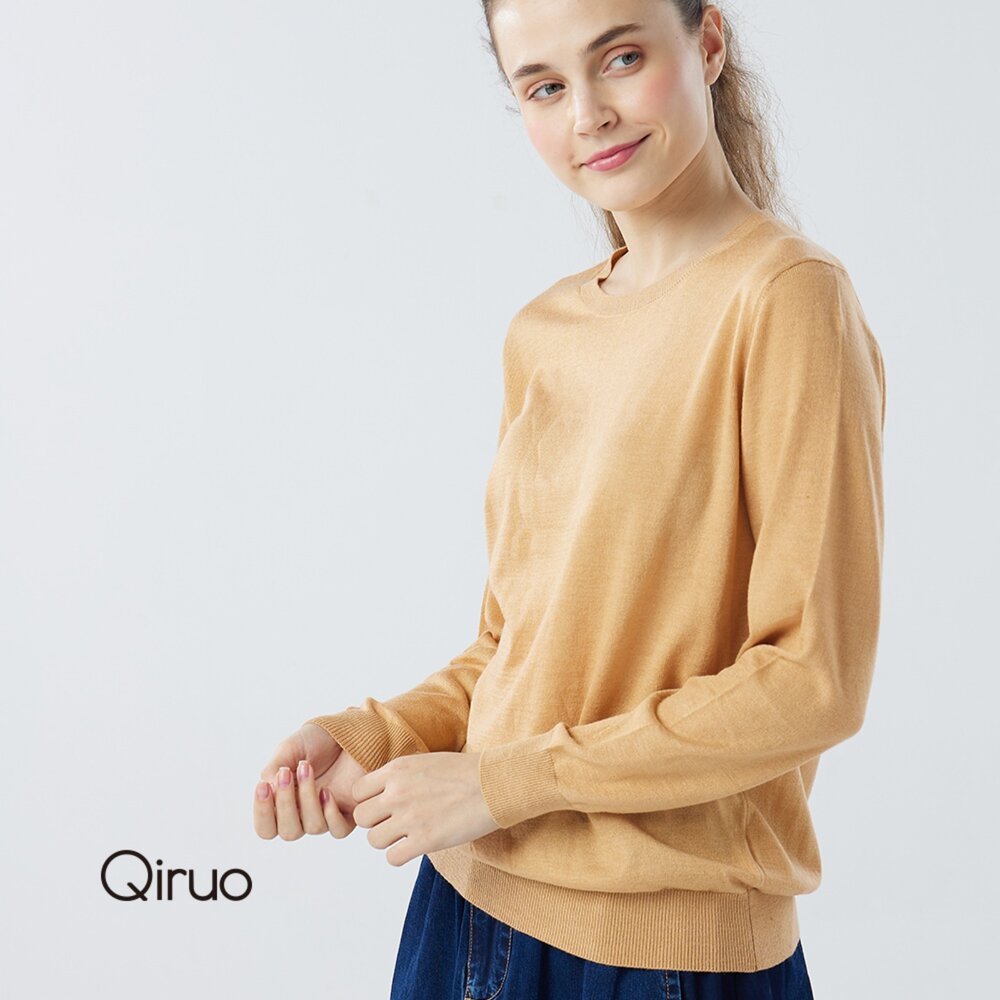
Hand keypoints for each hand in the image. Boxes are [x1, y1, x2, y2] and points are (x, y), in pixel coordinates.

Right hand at [253, 723, 366, 839]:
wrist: (348, 729)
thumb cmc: (316, 740)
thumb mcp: (289, 749)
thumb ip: (273, 770)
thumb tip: (268, 790)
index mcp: (284, 803)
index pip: (266, 828)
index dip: (262, 813)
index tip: (263, 786)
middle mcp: (304, 814)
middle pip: (289, 832)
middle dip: (285, 804)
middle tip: (286, 774)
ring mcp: (326, 814)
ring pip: (313, 827)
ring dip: (307, 799)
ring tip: (307, 769)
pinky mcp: (350, 811)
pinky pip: (339, 829)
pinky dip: (331, 814)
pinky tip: (327, 792)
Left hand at [351, 751, 501, 866]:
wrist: (494, 784)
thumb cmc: (464, 772)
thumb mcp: (424, 761)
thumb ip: (399, 775)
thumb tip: (381, 791)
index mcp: (397, 769)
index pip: (357, 792)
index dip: (369, 801)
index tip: (384, 805)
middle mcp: (397, 792)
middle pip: (361, 818)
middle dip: (376, 822)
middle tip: (396, 822)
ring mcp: (410, 817)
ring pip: (373, 841)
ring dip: (388, 841)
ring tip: (407, 834)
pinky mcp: (424, 840)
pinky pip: (392, 858)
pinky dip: (401, 855)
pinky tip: (416, 846)